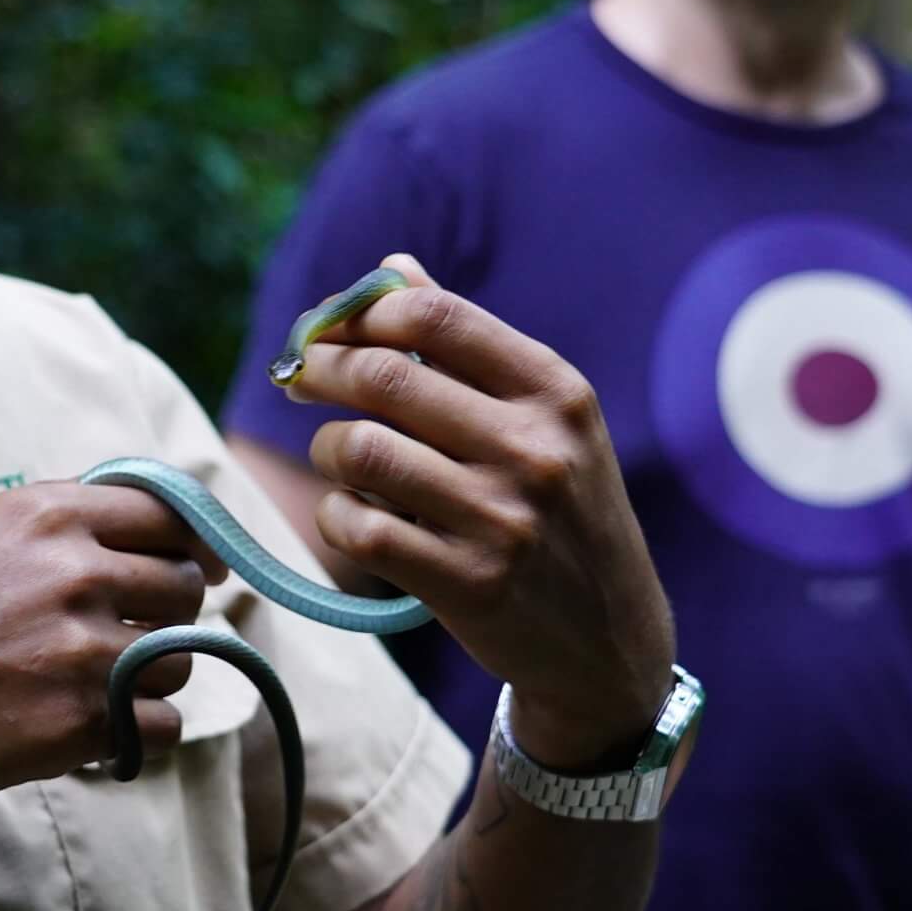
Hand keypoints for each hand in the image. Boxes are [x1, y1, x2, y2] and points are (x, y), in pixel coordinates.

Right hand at [0, 482, 226, 803]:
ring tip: (97, 687)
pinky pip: (162, 725)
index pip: (168, 511)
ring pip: (181, 659)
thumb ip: (46, 529)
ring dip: (152, 676)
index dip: (192, 541)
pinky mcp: (83, 722)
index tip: (201, 565)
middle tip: (134, 634)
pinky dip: (138, 733)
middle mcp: (76, 572)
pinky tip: (96, 730)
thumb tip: (122, 536)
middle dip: (169, 611)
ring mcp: (84, 649)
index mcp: (47, 514)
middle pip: (185, 585)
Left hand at [284, 255, 674, 765]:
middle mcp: (536, 449)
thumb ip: (468, 345)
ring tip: (341, 456)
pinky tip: (352, 515)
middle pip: (384, 377)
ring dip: (329, 448)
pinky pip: (358, 527)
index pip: (435, 317)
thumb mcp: (545, 422)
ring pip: (360, 450)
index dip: (361, 313)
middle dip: (321, 369)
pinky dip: (337, 515)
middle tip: (301, 379)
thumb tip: (392, 267)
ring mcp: (503, 519)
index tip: (328, 327)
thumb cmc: (562, 512)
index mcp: (556, 393)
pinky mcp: (468, 584)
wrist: (610, 643)